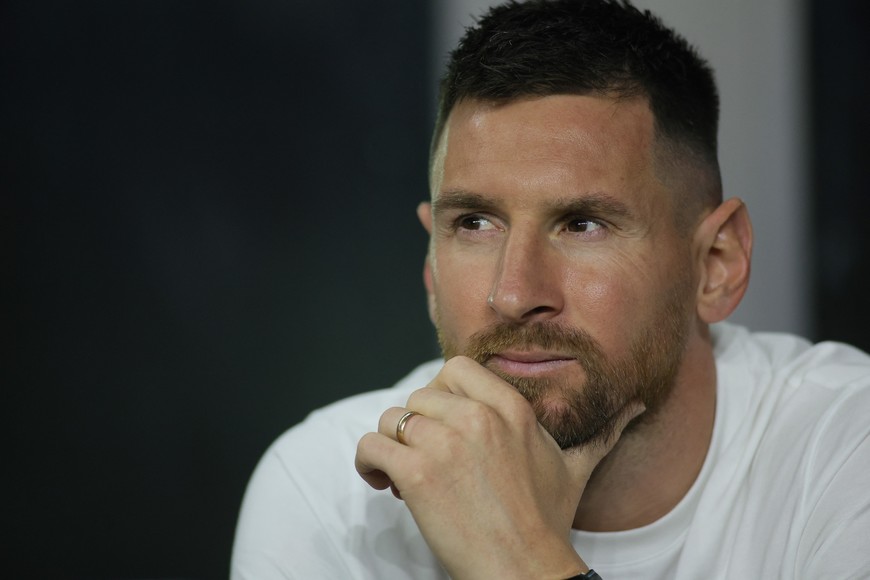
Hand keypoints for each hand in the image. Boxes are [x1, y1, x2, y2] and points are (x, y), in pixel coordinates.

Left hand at [355, 356, 643, 578]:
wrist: (525, 569)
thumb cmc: (546, 521)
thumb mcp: (576, 468)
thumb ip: (603, 432)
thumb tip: (637, 407)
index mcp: (511, 407)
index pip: (456, 368)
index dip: (442, 393)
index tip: (443, 424)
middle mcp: (476, 417)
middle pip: (420, 394)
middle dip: (415, 423)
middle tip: (424, 456)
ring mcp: (445, 444)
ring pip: (392, 417)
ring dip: (391, 444)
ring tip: (402, 474)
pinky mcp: (418, 474)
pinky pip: (372, 446)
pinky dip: (369, 462)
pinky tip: (384, 483)